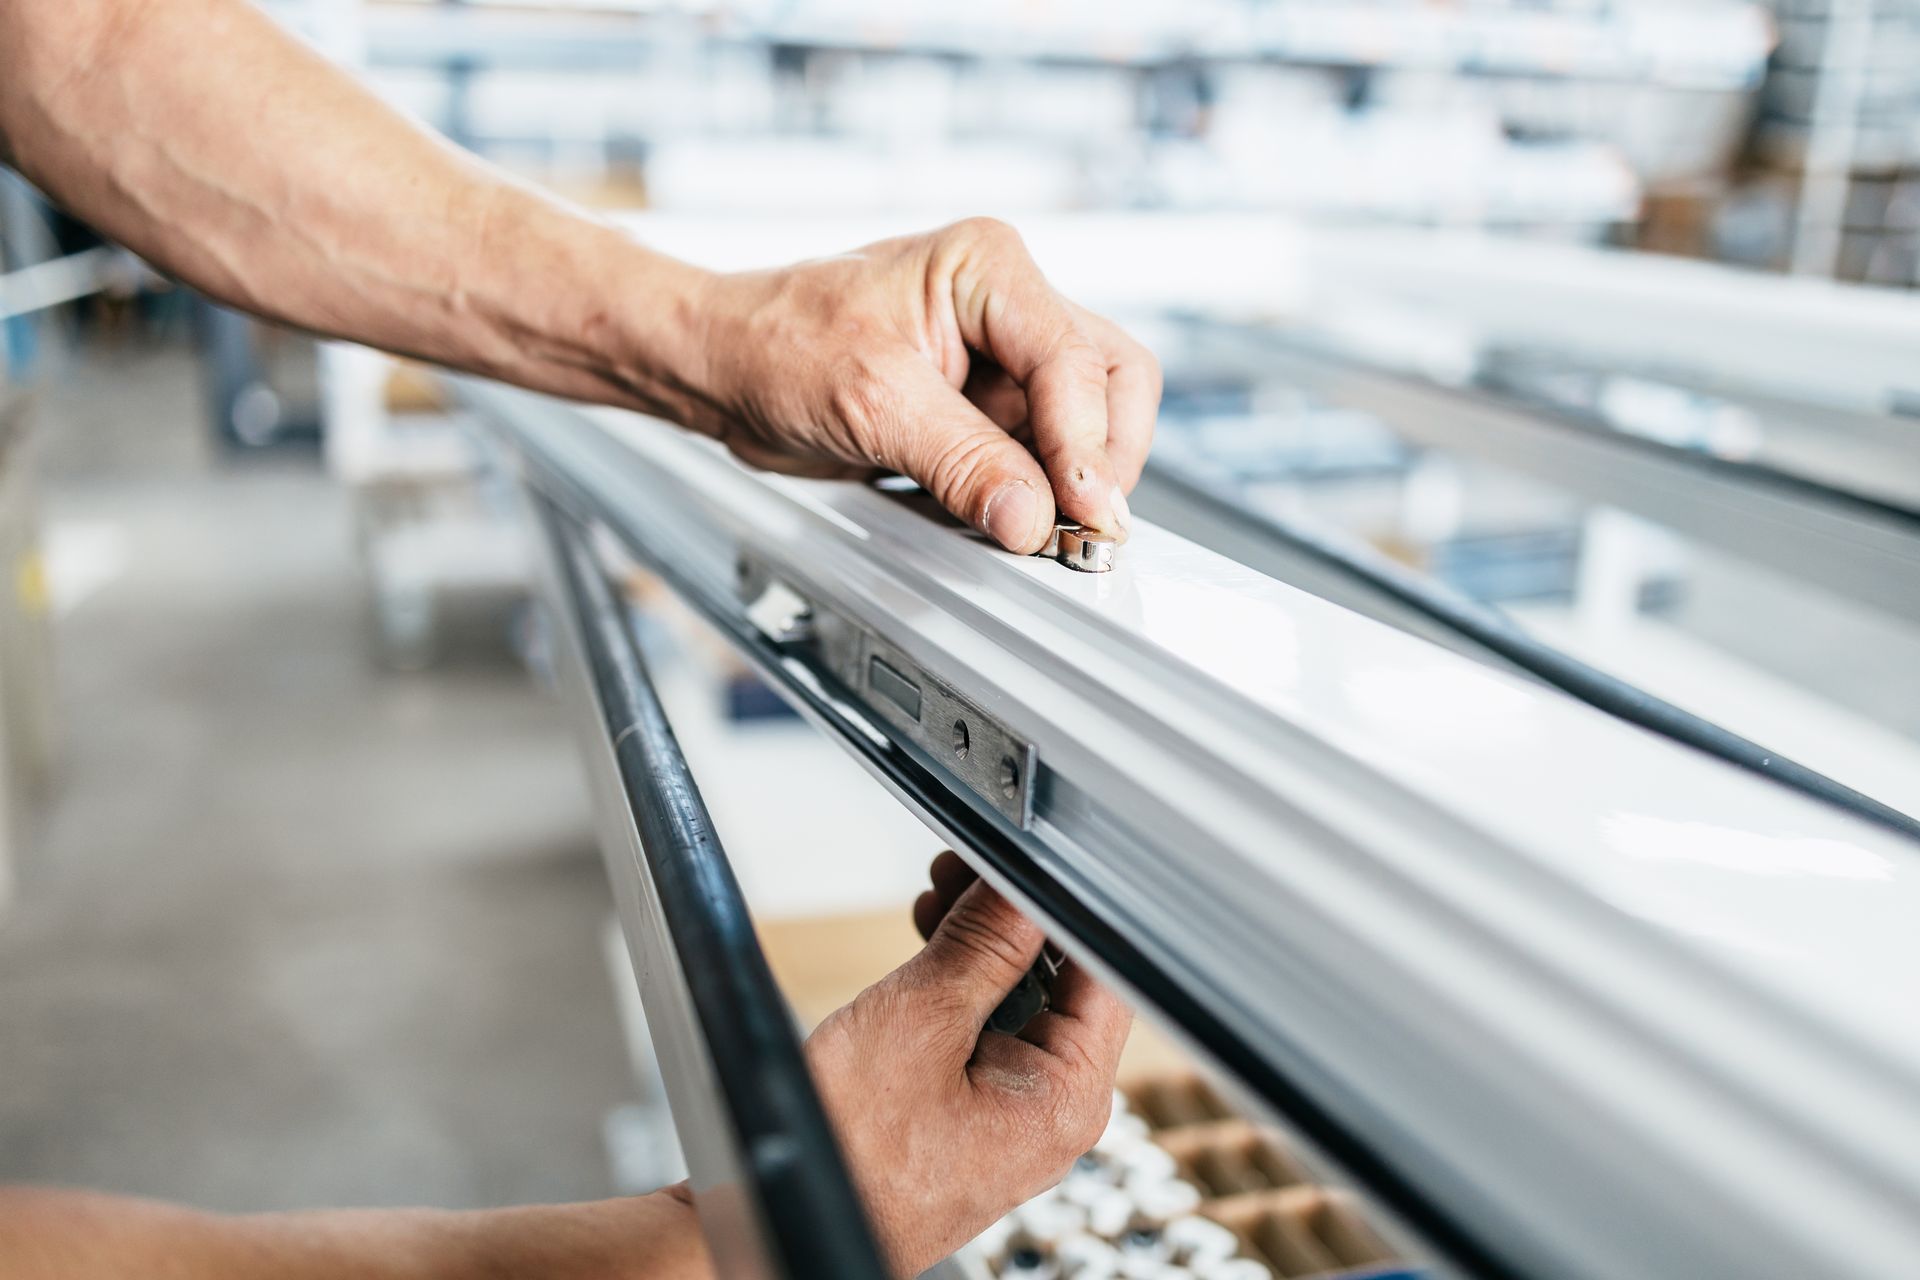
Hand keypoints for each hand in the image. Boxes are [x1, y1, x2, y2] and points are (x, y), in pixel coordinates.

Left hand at [685, 219, 1160, 552]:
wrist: (720, 369)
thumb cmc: (773, 345)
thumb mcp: (871, 402)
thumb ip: (962, 460)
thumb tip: (1032, 516)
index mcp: (987, 267)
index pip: (1075, 360)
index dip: (1086, 443)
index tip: (1081, 509)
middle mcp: (1006, 306)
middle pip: (1111, 381)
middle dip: (1103, 456)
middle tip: (1083, 524)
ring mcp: (1000, 360)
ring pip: (1088, 421)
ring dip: (1072, 481)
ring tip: (1042, 528)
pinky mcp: (983, 410)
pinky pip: (1038, 455)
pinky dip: (1035, 494)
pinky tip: (1007, 516)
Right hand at [806, 852, 1131, 1276]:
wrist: (784, 1225)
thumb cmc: (849, 1158)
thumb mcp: (919, 1021)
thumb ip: (982, 943)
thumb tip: (1021, 884)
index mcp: (1065, 1097)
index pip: (1101, 971)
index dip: (1061, 903)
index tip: (1020, 860)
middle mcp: (1053, 1109)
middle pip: (1062, 980)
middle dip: (1012, 916)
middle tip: (962, 870)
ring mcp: (1016, 1112)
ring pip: (1020, 999)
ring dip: (981, 943)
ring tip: (937, 898)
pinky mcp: (977, 1110)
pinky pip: (988, 1029)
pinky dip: (962, 983)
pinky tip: (928, 947)